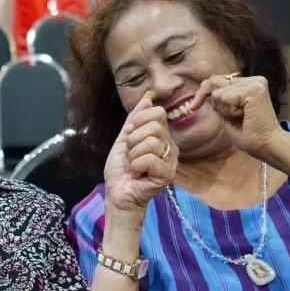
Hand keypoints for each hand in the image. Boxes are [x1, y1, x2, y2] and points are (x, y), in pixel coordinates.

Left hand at [104, 91, 176, 212]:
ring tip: (134, 166)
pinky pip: (149, 159)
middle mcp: (170, 146)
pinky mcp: (167, 174)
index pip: (157, 113)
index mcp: (161, 136)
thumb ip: (135, 119)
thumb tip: (147, 97)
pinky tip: (137, 175)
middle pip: (154, 126)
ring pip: (150, 142)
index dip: (138, 121)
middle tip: (131, 155)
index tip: (129, 135)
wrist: (118, 193)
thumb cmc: (121, 170)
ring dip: (133, 156)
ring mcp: (171, 161)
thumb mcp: (124, 140)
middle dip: (133, 140)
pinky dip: (136, 166)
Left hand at [189, 73, 285, 163]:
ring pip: (218, 92)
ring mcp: (256, 83)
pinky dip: (229, 111)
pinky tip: (243, 116)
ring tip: (241, 117)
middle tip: (231, 116)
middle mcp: (254, 80)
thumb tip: (204, 86)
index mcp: (249, 83)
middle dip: (212, 101)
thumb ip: (220, 99)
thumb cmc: (247, 133)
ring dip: (224, 110)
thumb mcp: (227, 112)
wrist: (265, 145)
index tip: (194, 107)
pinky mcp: (255, 90)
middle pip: (214, 80)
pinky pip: (225, 97)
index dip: (203, 93)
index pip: (216, 79)